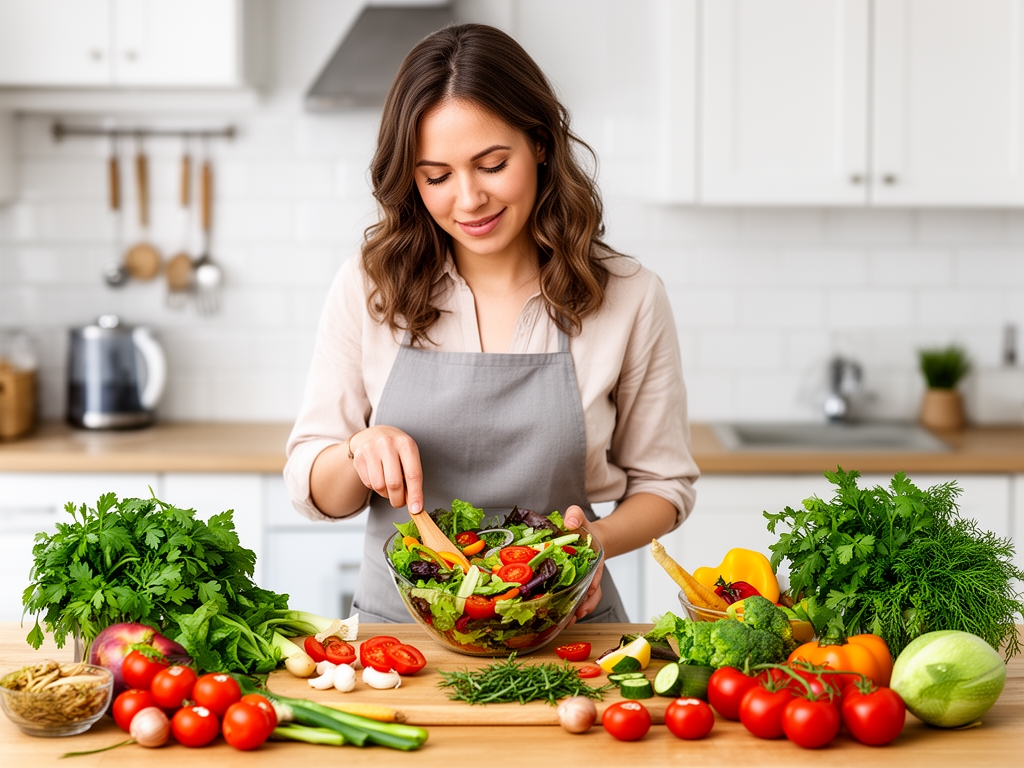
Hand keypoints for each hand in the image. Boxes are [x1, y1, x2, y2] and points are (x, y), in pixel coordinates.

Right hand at [348, 426, 424, 513]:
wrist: (373, 434)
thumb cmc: (396, 449)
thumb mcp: (409, 455)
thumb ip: (412, 477)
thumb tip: (414, 504)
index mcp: (406, 444)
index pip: (413, 474)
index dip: (415, 495)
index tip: (416, 509)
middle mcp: (388, 445)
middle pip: (394, 483)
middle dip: (398, 500)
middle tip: (400, 503)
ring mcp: (371, 450)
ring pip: (379, 486)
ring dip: (386, 494)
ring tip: (389, 488)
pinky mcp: (358, 457)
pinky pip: (368, 483)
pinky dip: (375, 488)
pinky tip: (379, 479)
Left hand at [562, 504, 603, 623]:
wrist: (585, 536)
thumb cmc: (581, 528)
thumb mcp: (578, 517)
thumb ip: (575, 515)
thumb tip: (571, 522)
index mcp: (594, 557)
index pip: (597, 571)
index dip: (594, 580)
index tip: (590, 588)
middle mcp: (592, 572)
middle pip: (594, 591)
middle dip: (587, 603)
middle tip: (578, 612)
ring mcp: (585, 581)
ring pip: (587, 599)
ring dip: (580, 610)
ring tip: (569, 620)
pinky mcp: (576, 586)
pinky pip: (578, 600)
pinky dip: (573, 610)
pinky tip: (564, 618)